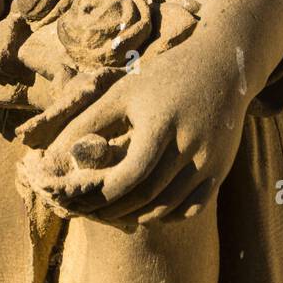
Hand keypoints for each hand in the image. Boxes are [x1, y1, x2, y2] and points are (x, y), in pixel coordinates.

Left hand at [20, 29, 248, 224]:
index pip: (131, 174)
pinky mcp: (220, 168)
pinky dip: (168, 215)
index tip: (82, 200)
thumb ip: (91, 120)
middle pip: (148, 196)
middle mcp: (189, 144)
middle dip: (115, 210)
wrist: (224, 66)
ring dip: (138, 216)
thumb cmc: (165, 76)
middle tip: (91, 213)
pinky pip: (193, 207)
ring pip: (169, 206)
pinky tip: (147, 210)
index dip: (104, 194)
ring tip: (114, 213)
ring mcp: (208, 160)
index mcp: (161, 122)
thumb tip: (58, 151)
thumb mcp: (125, 90)